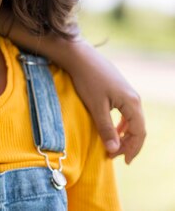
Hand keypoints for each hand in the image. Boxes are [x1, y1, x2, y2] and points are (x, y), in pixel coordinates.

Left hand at [64, 40, 145, 163]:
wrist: (79, 56)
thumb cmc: (87, 80)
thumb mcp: (95, 107)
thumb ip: (106, 128)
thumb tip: (114, 149)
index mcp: (132, 103)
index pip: (139, 132)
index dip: (132, 149)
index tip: (122, 161)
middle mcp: (134, 98)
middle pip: (138, 127)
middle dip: (127, 144)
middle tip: (113, 156)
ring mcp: (127, 93)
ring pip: (132, 120)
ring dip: (124, 135)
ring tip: (113, 146)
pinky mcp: (119, 90)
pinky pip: (125, 113)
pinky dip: (120, 125)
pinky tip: (113, 130)